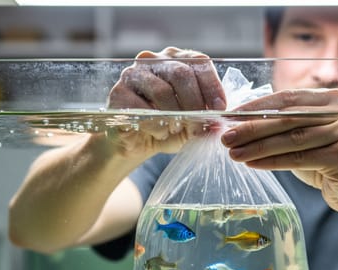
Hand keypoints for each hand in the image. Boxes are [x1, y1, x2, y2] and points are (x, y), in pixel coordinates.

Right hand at [106, 47, 226, 157]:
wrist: (136, 142)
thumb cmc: (168, 126)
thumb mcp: (193, 124)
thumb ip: (207, 121)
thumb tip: (219, 125)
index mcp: (177, 59)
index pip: (199, 62)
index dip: (212, 86)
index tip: (220, 109)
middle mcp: (155, 60)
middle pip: (180, 73)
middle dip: (194, 103)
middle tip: (199, 126)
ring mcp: (134, 73)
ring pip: (162, 91)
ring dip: (175, 116)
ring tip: (177, 130)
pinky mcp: (118, 92)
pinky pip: (142, 108)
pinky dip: (156, 125)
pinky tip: (160, 132)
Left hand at [220, 88, 337, 212]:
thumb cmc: (326, 162)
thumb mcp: (305, 138)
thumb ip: (283, 126)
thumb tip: (239, 121)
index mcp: (333, 99)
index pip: (288, 99)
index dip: (257, 107)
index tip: (230, 116)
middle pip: (288, 119)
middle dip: (253, 128)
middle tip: (226, 136)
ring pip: (292, 139)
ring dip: (258, 147)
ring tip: (234, 153)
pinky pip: (300, 159)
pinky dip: (273, 162)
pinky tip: (253, 164)